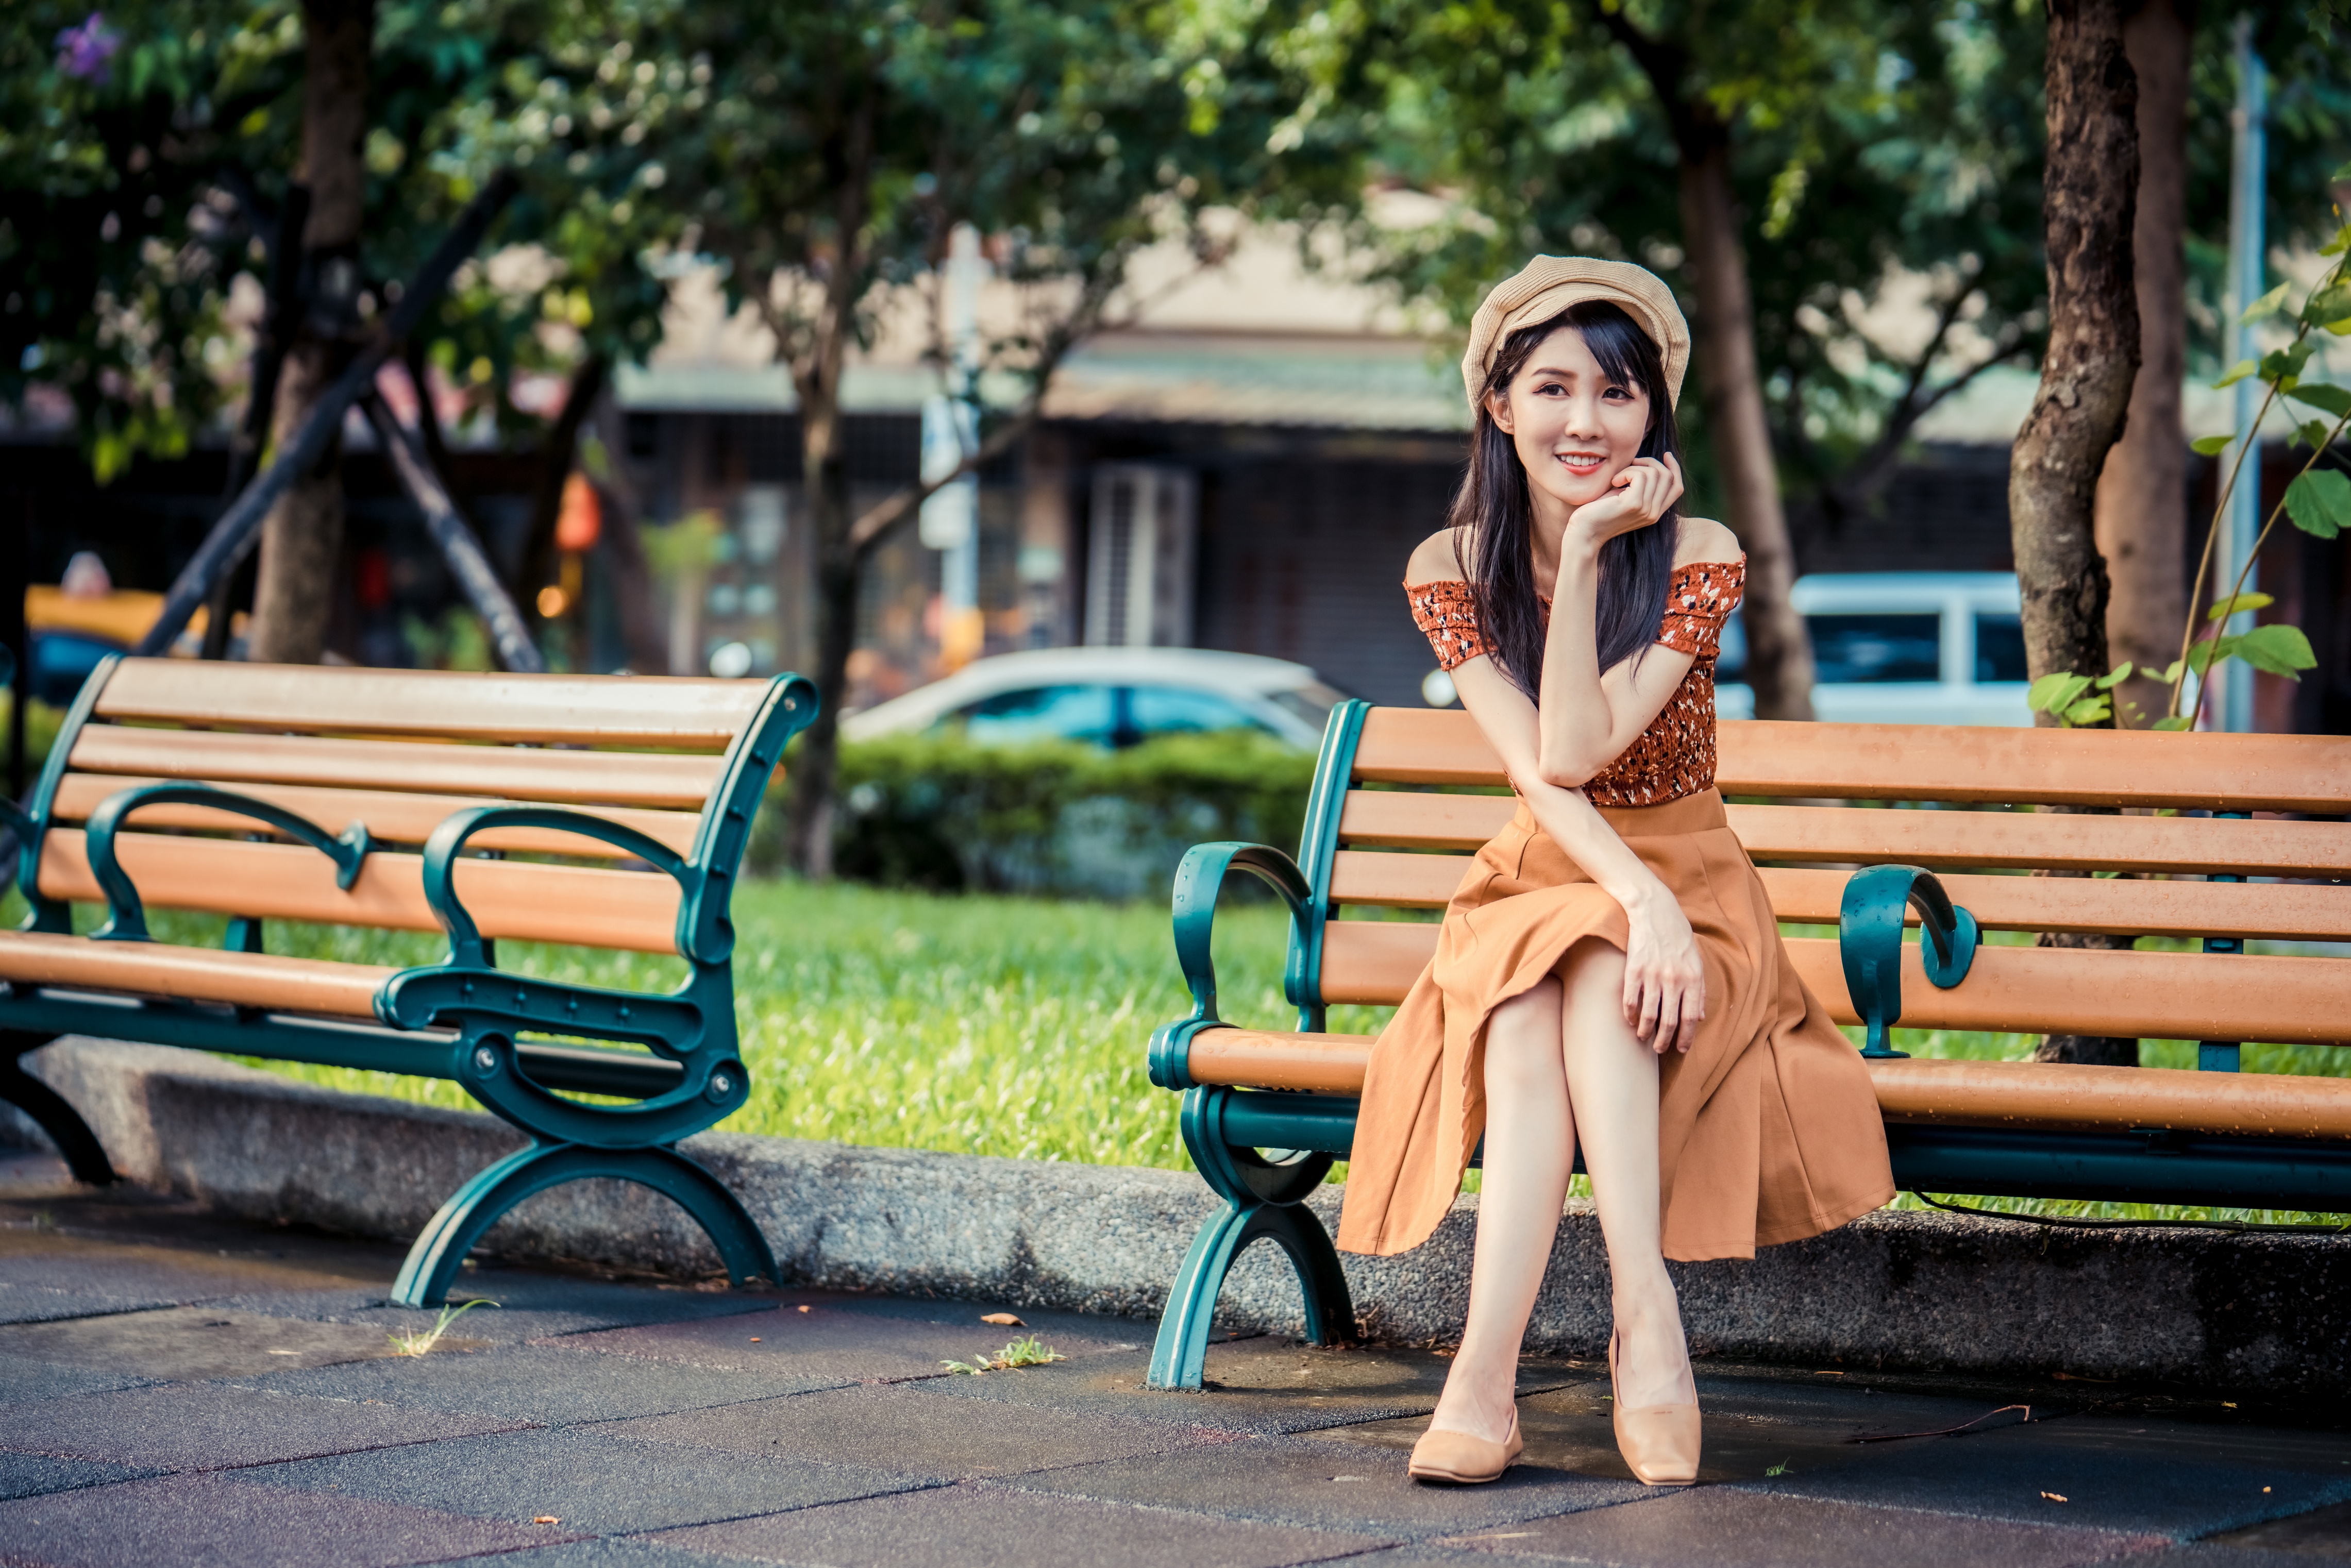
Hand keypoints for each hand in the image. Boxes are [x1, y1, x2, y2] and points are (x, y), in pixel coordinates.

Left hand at [1567, 453, 1684, 546]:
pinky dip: (1625, 472)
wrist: (1584, 533)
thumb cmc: (1599, 512)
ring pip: (1653, 473)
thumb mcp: (1625, 496)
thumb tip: (1648, 463)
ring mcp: (1646, 510)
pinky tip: (1613, 482)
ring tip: (1617, 478)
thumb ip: (1640, 486)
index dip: (1675, 468)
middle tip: (1631, 462)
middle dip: (1650, 462)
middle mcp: (1654, 513)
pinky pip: (1640, 475)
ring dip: (1633, 467)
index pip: (1677, 487)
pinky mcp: (1634, 504)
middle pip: (1668, 477)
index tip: (1665, 454)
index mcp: (1655, 513)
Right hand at [1621, 891, 1705, 1054]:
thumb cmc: (1678, 935)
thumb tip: (1699, 1016)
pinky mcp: (1633, 969)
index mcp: (1693, 977)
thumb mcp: (1696, 960)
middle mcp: (1674, 978)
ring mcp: (1653, 974)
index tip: (1681, 1049)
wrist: (1654, 909)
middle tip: (1660, 1048)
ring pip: (1648, 1014)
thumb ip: (1699, 989)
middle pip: (1670, 1021)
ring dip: (1645, 1031)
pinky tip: (1629, 1020)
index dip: (1686, 1037)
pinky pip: (1630, 999)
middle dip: (1665, 1040)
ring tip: (1643, 1037)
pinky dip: (1629, 1014)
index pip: (1691, 1017)